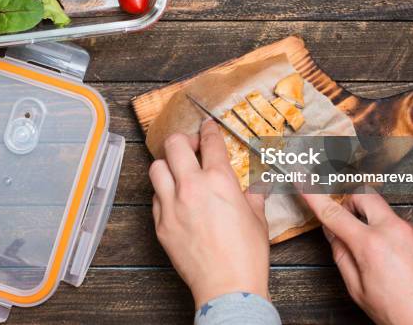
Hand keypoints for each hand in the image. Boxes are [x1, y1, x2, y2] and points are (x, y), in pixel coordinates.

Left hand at [149, 119, 269, 308]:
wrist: (227, 286)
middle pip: (174, 144)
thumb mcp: (257, 217)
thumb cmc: (246, 254)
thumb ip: (252, 194)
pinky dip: (163, 192)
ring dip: (168, 164)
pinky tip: (174, 199)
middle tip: (191, 147)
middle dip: (183, 139)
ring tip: (178, 171)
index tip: (207, 127)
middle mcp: (192, 186)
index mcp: (219, 179)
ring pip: (156, 168)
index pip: (209, 141)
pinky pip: (155, 197)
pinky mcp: (161, 224)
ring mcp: (172, 205)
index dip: (208, 129)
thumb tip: (254, 187)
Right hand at [300, 191, 412, 324]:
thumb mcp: (359, 290)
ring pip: (391, 218)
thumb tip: (334, 234)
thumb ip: (342, 256)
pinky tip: (410, 266)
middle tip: (352, 219)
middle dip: (354, 203)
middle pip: (365, 196)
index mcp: (371, 245)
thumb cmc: (401, 314)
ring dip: (384, 231)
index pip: (334, 213)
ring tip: (392, 262)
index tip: (305, 182)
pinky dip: (406, 243)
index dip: (315, 196)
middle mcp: (395, 231)